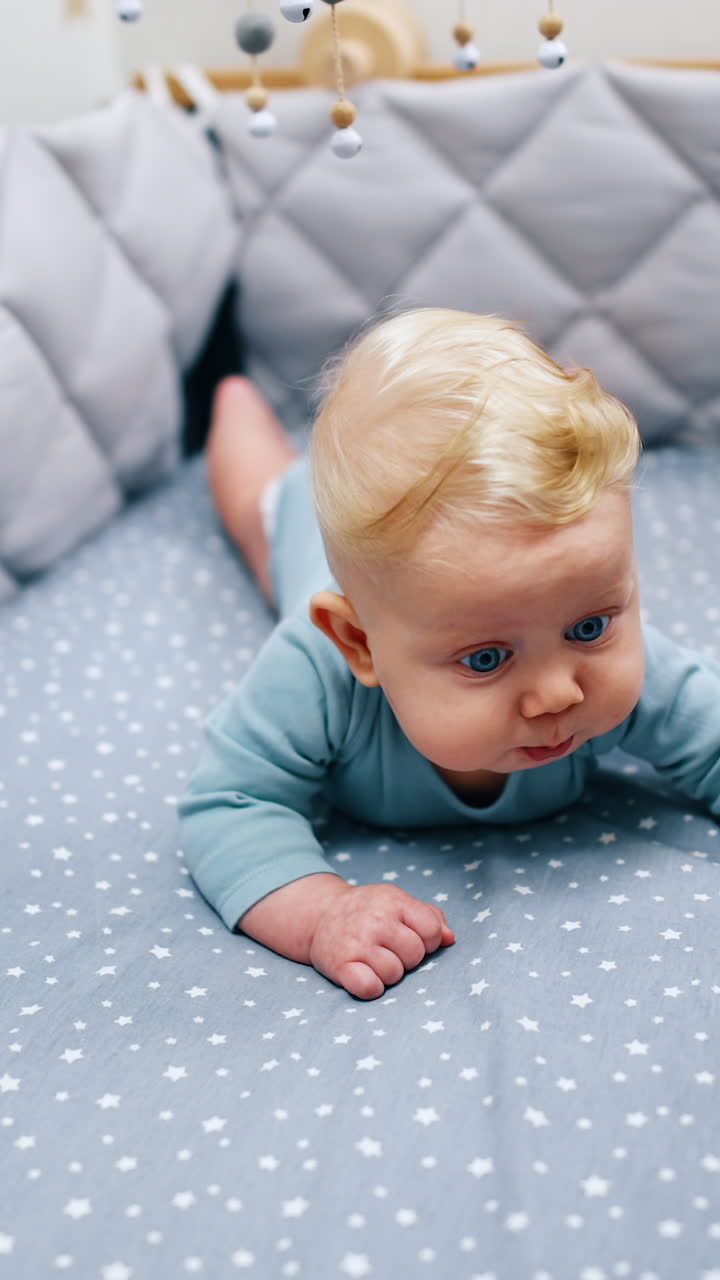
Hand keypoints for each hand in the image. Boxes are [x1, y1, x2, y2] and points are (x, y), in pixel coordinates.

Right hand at [308, 882, 454, 999]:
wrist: (320, 914)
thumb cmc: (368, 911)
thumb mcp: (398, 902)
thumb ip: (430, 917)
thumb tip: (450, 939)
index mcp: (394, 901)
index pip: (432, 931)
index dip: (427, 940)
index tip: (411, 938)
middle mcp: (376, 920)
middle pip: (415, 955)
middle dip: (407, 958)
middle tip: (388, 949)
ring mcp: (357, 943)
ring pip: (394, 975)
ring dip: (388, 973)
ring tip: (374, 959)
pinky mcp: (340, 965)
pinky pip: (369, 988)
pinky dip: (371, 987)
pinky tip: (365, 975)